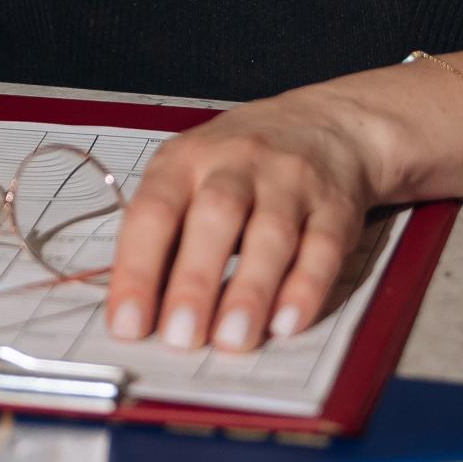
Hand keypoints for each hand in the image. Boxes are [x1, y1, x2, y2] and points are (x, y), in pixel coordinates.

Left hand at [102, 86, 395, 352]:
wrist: (324, 122)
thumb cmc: (239, 164)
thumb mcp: (189, 176)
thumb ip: (165, 237)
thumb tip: (138, 313)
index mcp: (187, 159)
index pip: (154, 211)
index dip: (137, 269)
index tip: (127, 324)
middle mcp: (238, 162)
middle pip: (216, 216)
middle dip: (195, 282)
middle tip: (180, 337)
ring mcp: (291, 181)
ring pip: (271, 233)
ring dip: (250, 291)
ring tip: (232, 339)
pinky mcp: (335, 205)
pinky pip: (323, 246)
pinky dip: (306, 287)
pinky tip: (287, 322)